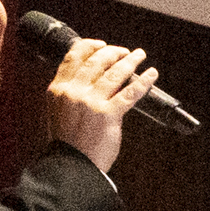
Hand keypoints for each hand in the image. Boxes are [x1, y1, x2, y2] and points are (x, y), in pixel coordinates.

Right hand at [44, 32, 154, 175]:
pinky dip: (144, 82)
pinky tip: (151, 75)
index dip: (89, 46)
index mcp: (58, 90)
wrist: (70, 166)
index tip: (100, 44)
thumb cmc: (66, 144)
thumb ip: (69, 94)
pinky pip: (130, 92)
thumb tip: (89, 80)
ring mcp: (91, 102)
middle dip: (113, 52)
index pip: (73, 57)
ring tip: (139, 55)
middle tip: (124, 52)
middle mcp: (73, 92)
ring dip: (130, 61)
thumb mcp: (57, 112)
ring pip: (115, 73)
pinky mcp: (108, 115)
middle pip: (96, 61)